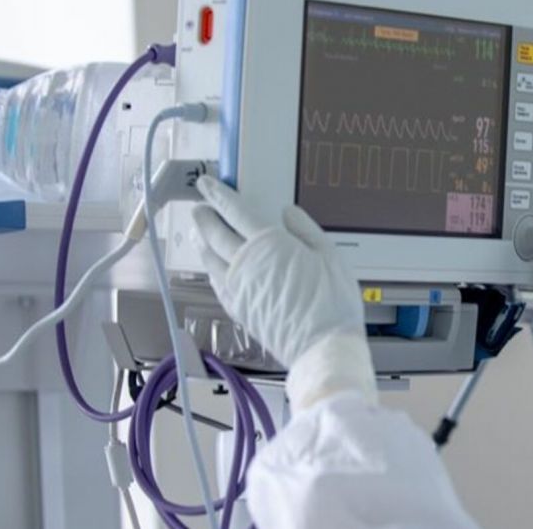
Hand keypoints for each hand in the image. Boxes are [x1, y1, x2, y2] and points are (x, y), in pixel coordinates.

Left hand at [192, 177, 374, 408]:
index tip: (207, 184)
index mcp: (269, 244)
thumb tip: (288, 213)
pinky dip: (210, 270)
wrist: (323, 347)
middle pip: (215, 234)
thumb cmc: (332, 303)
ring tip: (202, 234)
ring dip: (203, 243)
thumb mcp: (331, 256)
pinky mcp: (239, 309)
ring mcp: (239, 288)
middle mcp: (246, 264)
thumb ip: (306, 230)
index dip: (218, 195)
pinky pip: (216, 283)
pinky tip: (213, 268)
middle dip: (205, 217)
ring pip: (210, 259)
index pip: (235, 212)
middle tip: (200, 207)